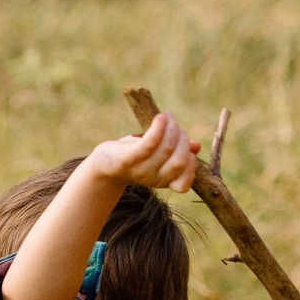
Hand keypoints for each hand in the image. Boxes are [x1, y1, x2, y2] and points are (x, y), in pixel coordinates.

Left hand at [86, 112, 202, 192]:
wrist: (104, 163)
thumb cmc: (135, 156)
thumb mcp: (158, 155)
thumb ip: (177, 151)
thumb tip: (196, 146)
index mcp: (163, 181)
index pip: (183, 184)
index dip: (190, 166)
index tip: (188, 150)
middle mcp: (153, 179)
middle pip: (179, 160)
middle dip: (182, 138)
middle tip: (175, 124)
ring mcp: (140, 170)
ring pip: (166, 148)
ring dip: (171, 127)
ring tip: (167, 116)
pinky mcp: (128, 159)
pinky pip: (149, 143)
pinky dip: (158, 128)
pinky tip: (161, 117)